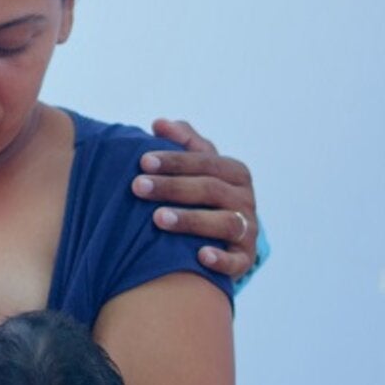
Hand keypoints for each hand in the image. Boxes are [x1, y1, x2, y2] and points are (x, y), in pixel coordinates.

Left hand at [134, 118, 258, 279]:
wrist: (224, 238)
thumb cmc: (201, 194)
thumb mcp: (195, 166)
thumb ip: (181, 143)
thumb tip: (159, 123)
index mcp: (234, 172)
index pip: (205, 161)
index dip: (174, 160)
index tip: (142, 161)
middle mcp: (245, 199)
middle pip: (210, 189)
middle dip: (172, 187)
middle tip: (137, 187)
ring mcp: (247, 230)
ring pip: (224, 222)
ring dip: (191, 220)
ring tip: (157, 218)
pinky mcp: (245, 259)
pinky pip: (237, 261)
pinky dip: (221, 259)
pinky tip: (200, 256)